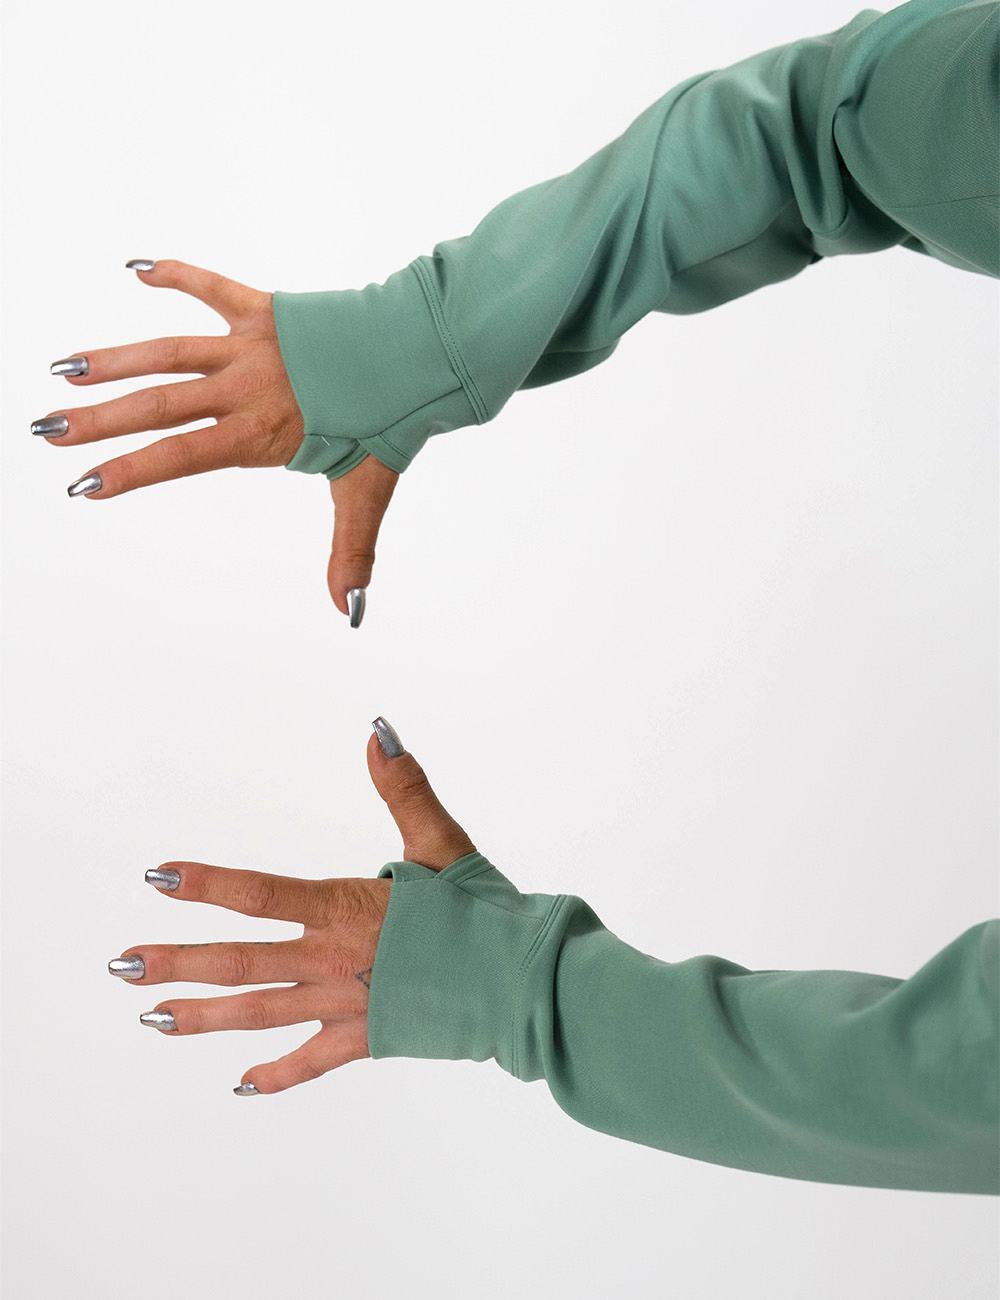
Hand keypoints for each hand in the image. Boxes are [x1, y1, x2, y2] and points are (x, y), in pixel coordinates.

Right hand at [38, 259, 398, 618]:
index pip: (180, 457)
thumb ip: (349, 553)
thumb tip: (348, 613)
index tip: (84, 483)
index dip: (129, 471)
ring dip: (115, 360)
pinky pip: (212, 287)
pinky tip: (137, 268)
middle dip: (99, 421)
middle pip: (158, 406)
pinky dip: (177, 274)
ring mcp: (250, 347)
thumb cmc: (391, 423)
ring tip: (67, 369)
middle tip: (48, 429)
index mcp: (259, 434)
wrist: (419, 355)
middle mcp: (244, 388)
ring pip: (169, 350)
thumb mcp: (366, 493)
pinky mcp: (265, 311)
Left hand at [110, 720, 474, 1093]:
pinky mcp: (365, 1040)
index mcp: (346, 910)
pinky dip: (275, 1075)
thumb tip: (376, 733)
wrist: (521, 984)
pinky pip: (310, 1062)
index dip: (206, 884)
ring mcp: (344, 1006)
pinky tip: (241, 1086)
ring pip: (259, 1015)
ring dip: (203, 1017)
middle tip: (122, 963)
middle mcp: (333, 962)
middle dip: (178, 962)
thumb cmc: (485, 912)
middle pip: (241, 962)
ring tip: (152, 1017)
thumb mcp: (442, 842)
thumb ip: (404, 788)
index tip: (159, 878)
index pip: (261, 892)